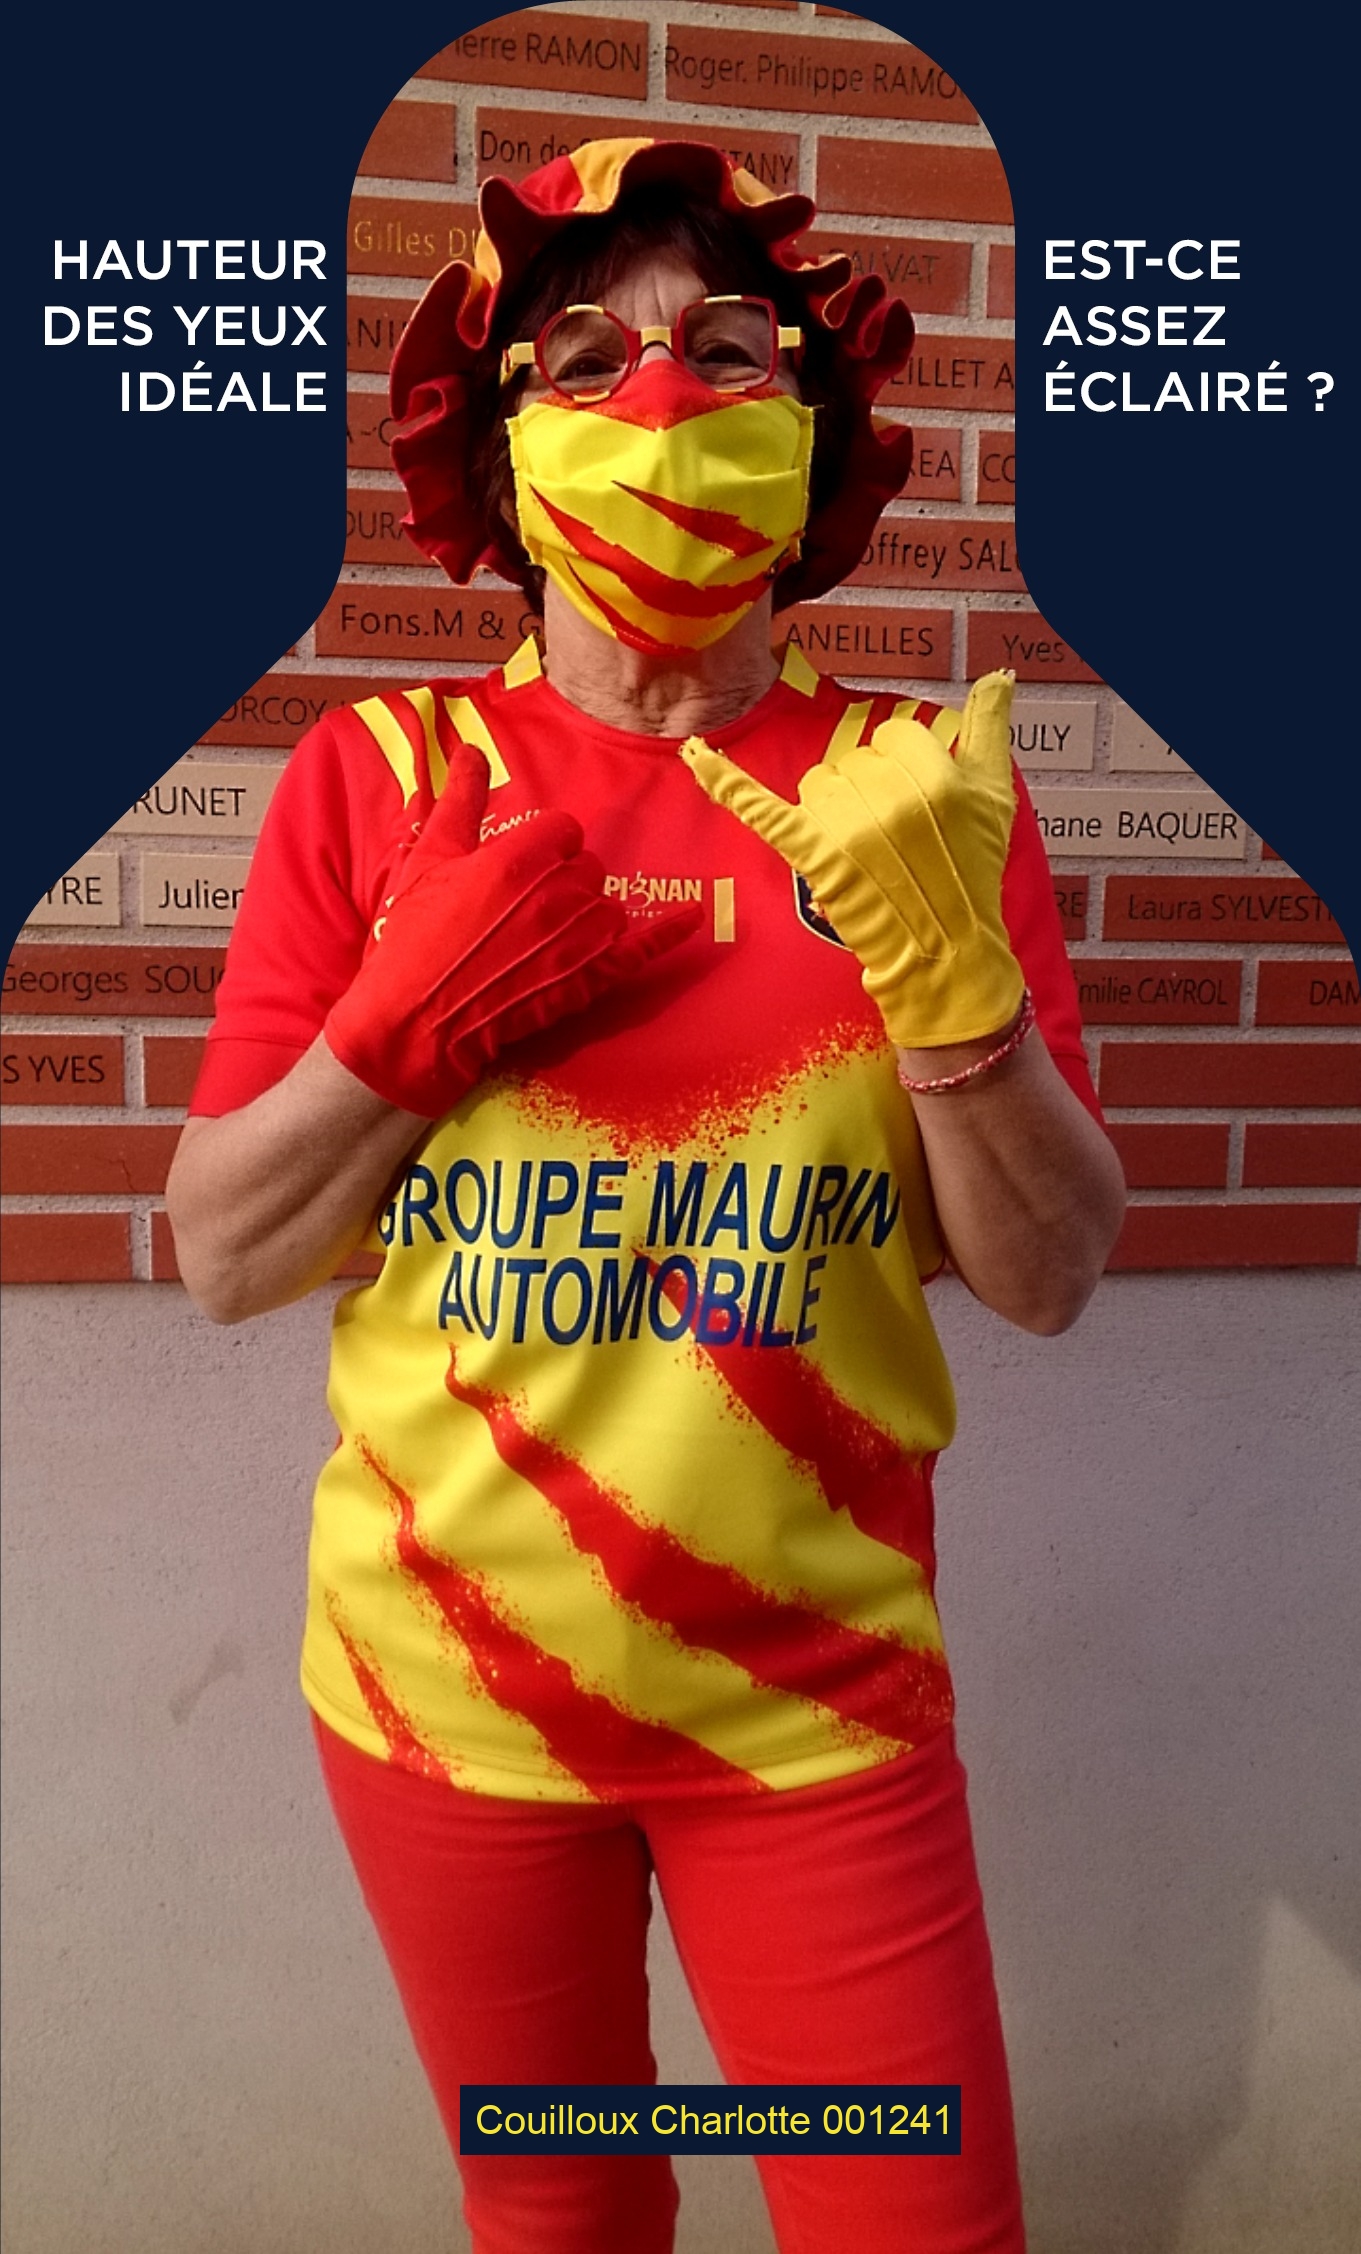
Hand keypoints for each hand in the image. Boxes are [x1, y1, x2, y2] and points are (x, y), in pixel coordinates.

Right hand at [326, 741, 698, 1114]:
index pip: (562, 829)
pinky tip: (693, 916)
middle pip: (587, 866)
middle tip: (518, 910)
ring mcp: (578, 939)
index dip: (542, 846)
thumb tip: (472, 750)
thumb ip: (459, 801)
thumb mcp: (428, 859)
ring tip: (542, 937)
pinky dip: (668, 934)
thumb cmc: (413, 938)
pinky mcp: (588, 980)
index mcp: (521, 856)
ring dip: (585, 914)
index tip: (517, 867)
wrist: (412, 1022)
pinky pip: (641, 949)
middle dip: (561, 880)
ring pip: (608, 906)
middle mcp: (559, 892)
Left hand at [681, 671, 1023, 1047]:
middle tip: (894, 837)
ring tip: (862, 850)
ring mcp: (849, 828)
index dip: (903, 764)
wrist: (947, 950)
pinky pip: (760, 808)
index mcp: (938, 775)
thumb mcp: (996, 796)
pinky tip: (695, 754)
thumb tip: (1000, 673)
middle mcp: (893, 797)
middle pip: (854, 759)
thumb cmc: (972, 872)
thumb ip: (992, 727)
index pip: (895, 735)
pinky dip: (725, 782)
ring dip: (833, 810)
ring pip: (818, 783)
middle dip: (868, 791)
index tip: (917, 804)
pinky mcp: (813, 855)